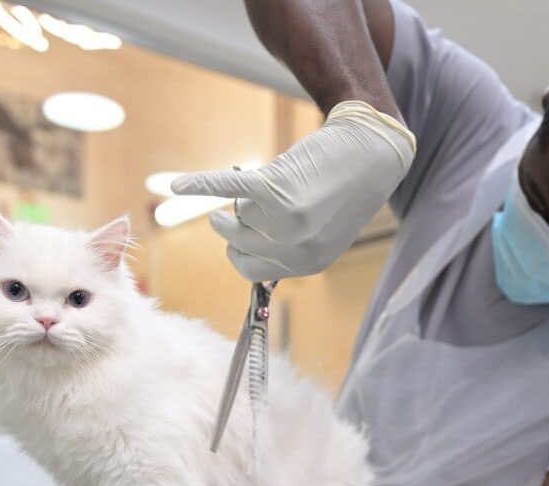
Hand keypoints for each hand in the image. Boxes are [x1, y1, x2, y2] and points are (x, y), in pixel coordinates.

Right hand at [171, 101, 415, 280]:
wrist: (371, 152)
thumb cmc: (345, 189)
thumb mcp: (324, 232)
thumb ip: (292, 247)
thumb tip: (243, 250)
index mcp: (307, 264)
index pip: (249, 270)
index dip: (239, 249)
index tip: (238, 235)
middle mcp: (296, 248)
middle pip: (237, 239)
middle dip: (240, 217)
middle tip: (258, 200)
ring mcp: (286, 220)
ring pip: (239, 211)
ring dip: (250, 195)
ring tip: (278, 182)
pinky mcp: (276, 187)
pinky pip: (227, 188)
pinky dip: (200, 184)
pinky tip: (177, 186)